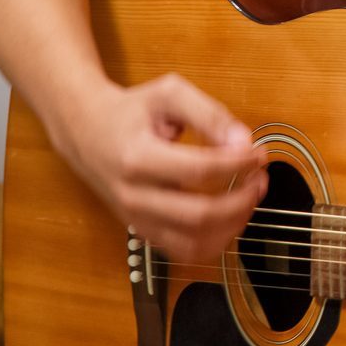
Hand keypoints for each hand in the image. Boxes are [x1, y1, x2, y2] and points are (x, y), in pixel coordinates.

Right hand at [55, 72, 266, 264]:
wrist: (85, 130)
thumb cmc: (129, 111)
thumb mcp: (169, 94)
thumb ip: (210, 114)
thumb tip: (242, 140)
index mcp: (138, 158)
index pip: (200, 170)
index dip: (239, 163)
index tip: (258, 152)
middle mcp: (134, 195)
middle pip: (199, 215)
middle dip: (242, 200)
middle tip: (260, 179)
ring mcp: (136, 218)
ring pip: (193, 243)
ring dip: (233, 225)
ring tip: (249, 198)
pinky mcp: (142, 230)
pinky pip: (182, 251)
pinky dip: (214, 241)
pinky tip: (230, 217)